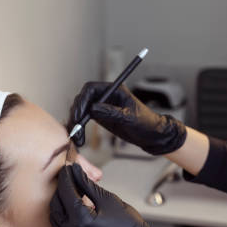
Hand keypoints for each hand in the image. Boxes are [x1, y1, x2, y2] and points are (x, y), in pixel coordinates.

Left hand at [49, 163, 202, 226]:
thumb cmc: (129, 226)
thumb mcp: (108, 200)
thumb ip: (87, 185)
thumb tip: (76, 170)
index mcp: (81, 220)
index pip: (66, 192)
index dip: (66, 177)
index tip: (67, 168)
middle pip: (56, 206)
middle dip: (61, 190)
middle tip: (69, 179)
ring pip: (55, 220)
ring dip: (60, 206)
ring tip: (71, 195)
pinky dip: (62, 222)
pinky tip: (71, 213)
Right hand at [68, 82, 186, 154]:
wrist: (152, 135)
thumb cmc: (146, 123)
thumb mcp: (129, 118)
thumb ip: (112, 112)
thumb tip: (93, 108)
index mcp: (114, 90)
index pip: (91, 89)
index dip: (82, 100)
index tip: (80, 114)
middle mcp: (106, 96)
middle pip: (83, 99)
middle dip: (76, 113)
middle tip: (75, 128)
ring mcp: (102, 106)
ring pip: (82, 110)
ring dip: (76, 122)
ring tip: (76, 137)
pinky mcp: (100, 116)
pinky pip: (85, 119)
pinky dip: (80, 127)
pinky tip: (78, 137)